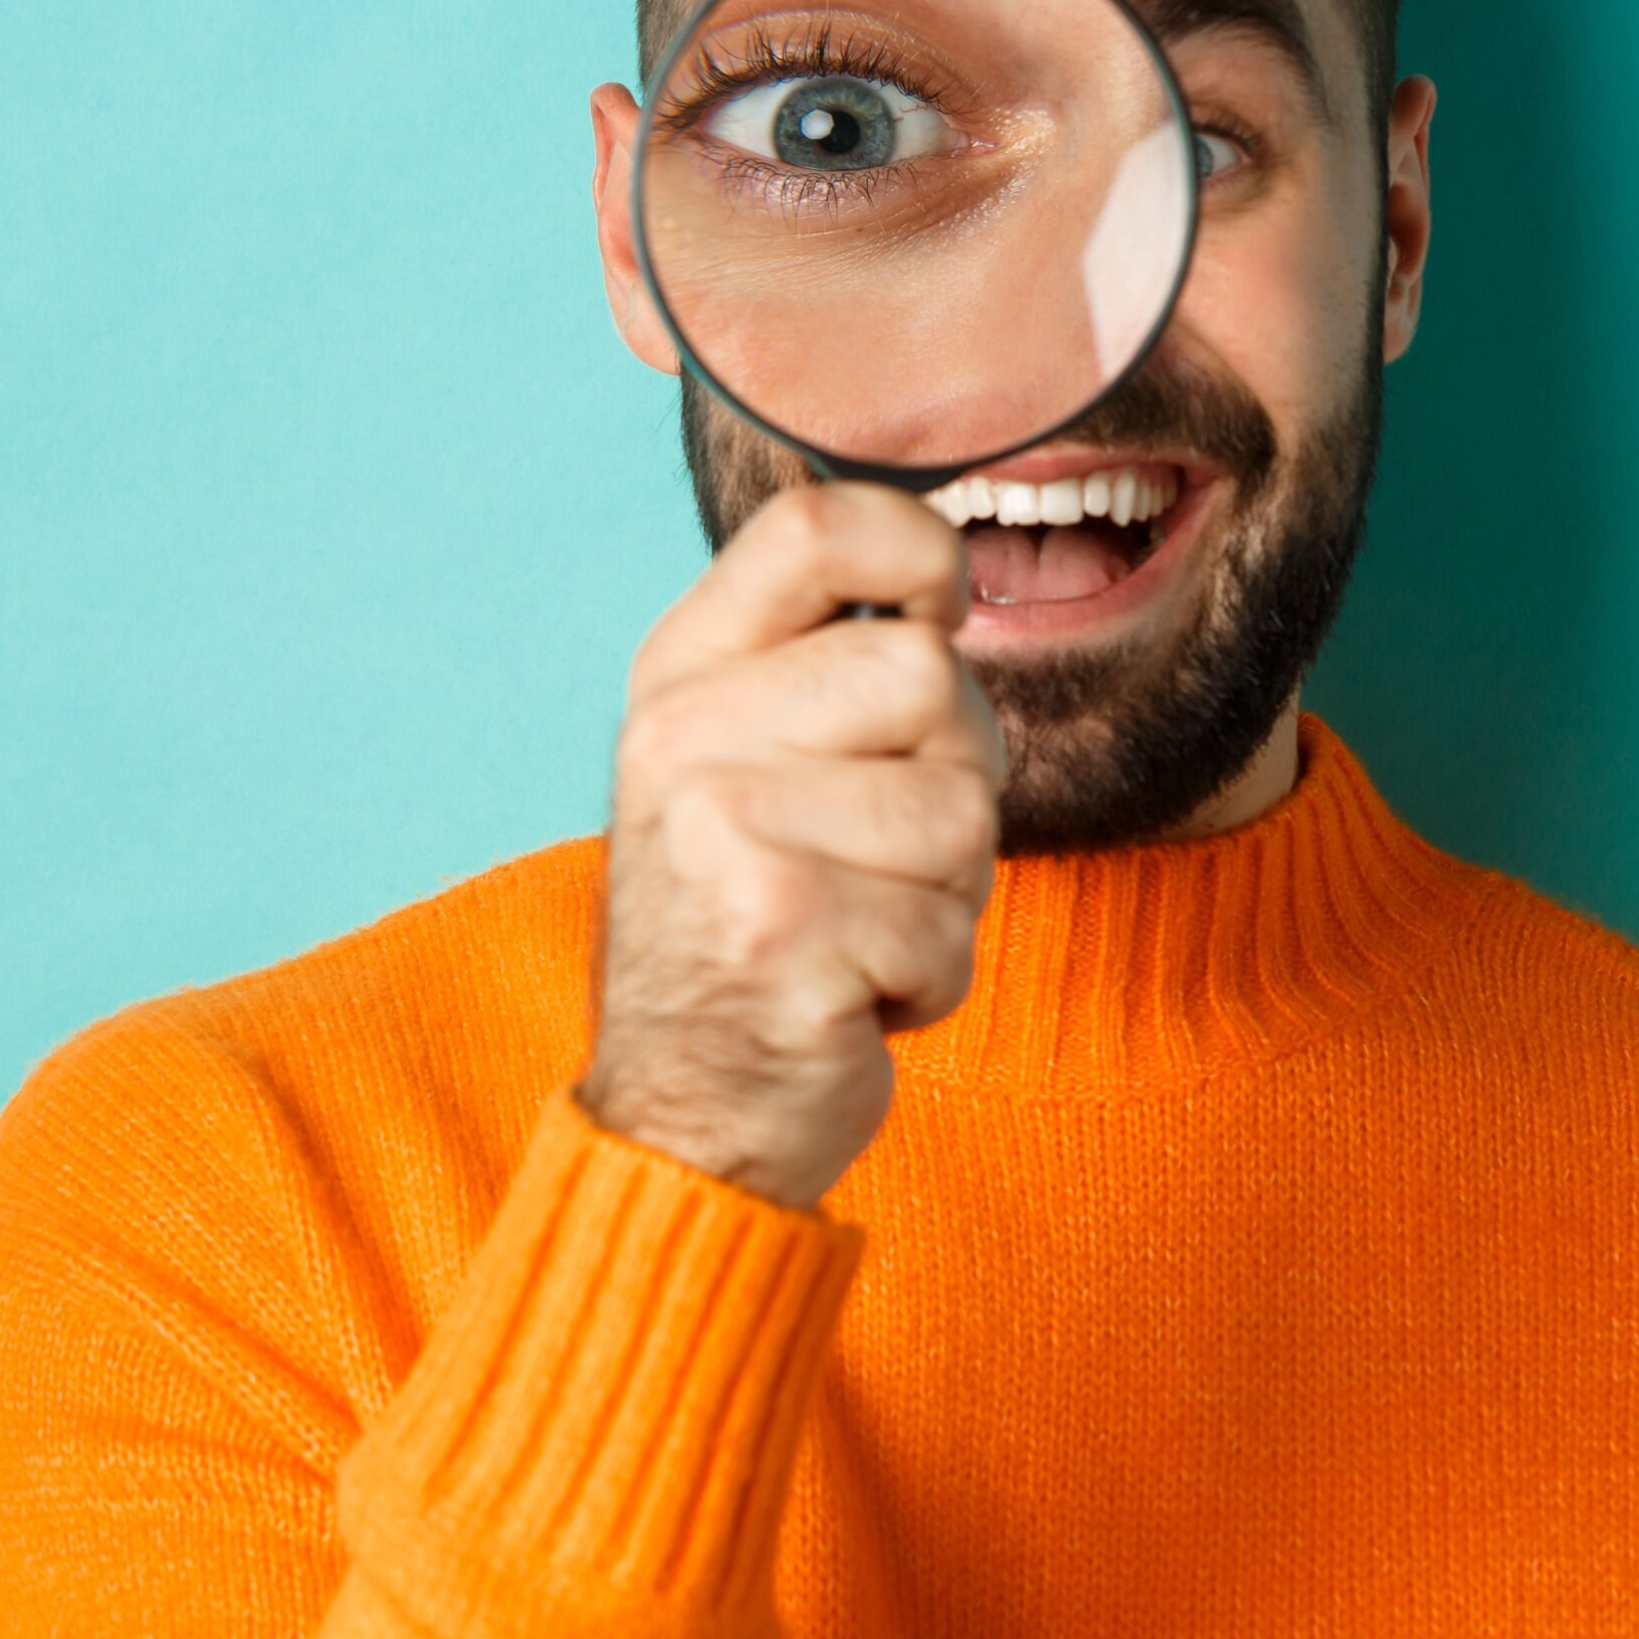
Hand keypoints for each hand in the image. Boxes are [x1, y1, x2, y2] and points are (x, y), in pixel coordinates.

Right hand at [577, 482, 1005, 1209]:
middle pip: (929, 673)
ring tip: (861, 927)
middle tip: (883, 851)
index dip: (922, 552)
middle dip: (953, 772)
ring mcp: (723, 836)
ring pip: (959, 809)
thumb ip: (824, 662)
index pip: (815, 525)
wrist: (684, 1113)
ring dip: (946, 893)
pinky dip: (932, 979)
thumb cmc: (755, 922)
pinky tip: (854, 995)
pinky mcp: (782, 936)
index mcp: (679, 675)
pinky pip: (950, 928)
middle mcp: (683, 739)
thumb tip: (950, 564)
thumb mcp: (745, 764)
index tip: (941, 612)